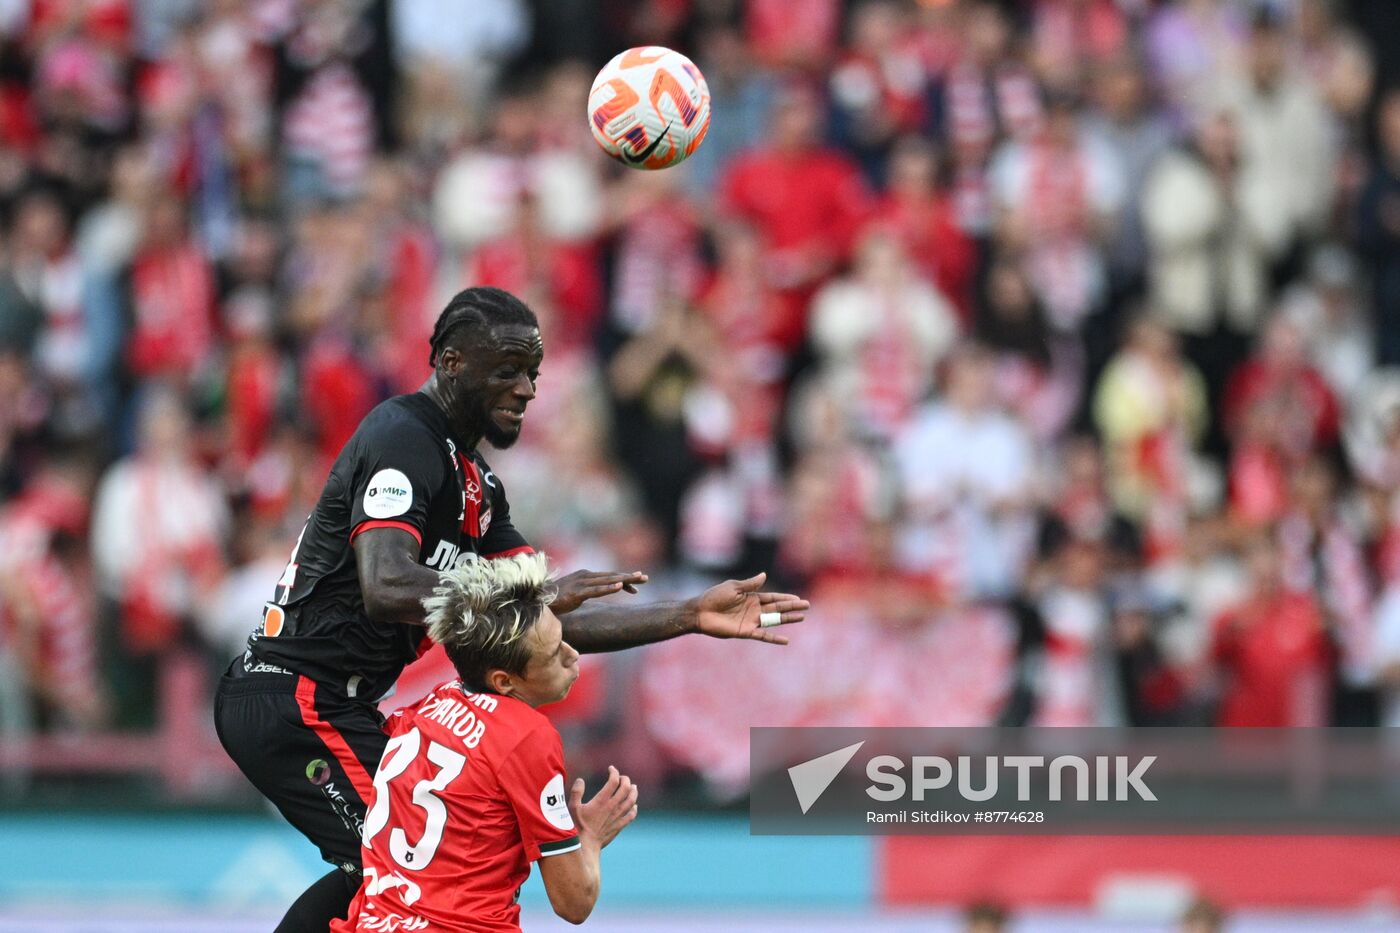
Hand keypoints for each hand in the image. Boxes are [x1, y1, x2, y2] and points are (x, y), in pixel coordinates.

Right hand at [551, 569, 647, 614]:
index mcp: (586, 576)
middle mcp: (585, 576)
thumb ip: (584, 592)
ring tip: (638, 579)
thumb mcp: (574, 594)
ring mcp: (581, 583)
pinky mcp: (577, 593)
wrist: (537, 600)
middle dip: (629, 577)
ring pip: (607, 581)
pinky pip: (596, 590)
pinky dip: (609, 588)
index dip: (624, 579)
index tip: (637, 584)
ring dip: (624, 580)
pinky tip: (620, 586)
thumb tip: (591, 596)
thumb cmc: (554, 598)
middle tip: (645, 577)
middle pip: (611, 576)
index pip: (608, 577)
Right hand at [569, 766, 637, 848]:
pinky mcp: (619, 826)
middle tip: (622, 777)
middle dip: (625, 780)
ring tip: (633, 787)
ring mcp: (617, 817)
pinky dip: (634, 808)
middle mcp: (612, 807)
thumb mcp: (572, 808)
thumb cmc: (576, 827)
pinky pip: (631, 815)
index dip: (614, 772)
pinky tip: (634, 806)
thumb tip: (580, 780)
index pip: (613, 781)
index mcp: (601, 801)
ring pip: (631, 801)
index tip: (611, 769)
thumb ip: (576, 792)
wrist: (585, 847)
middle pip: (626, 788)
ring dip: (633, 792)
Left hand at [691, 572, 808, 645]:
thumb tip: (765, 575)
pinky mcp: (745, 632)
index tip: (798, 598)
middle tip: (807, 606)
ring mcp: (751, 621)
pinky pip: (763, 635)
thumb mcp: (733, 587)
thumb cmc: (714, 597)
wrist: (700, 612)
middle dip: (792, 607)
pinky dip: (774, 638)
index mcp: (751, 597)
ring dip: (787, 619)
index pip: (772, 597)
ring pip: (773, 620)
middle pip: (777, 608)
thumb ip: (750, 584)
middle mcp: (754, 610)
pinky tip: (786, 640)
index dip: (785, 597)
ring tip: (802, 617)